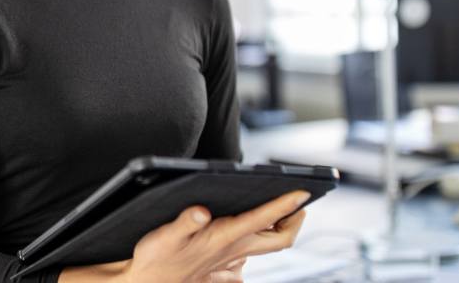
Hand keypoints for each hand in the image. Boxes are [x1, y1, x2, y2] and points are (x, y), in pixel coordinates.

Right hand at [119, 190, 309, 282]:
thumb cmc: (156, 259)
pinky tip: (246, 229)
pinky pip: (250, 253)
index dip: (285, 205)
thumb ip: (185, 222)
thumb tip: (201, 210)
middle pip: (280, 239)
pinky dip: (256, 239)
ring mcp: (232, 260)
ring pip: (267, 246)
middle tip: (299, 201)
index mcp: (224, 238)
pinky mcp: (224, 265)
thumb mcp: (165, 236)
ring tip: (280, 208)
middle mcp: (234, 251)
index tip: (302, 191)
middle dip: (294, 220)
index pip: (264, 220)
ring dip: (278, 228)